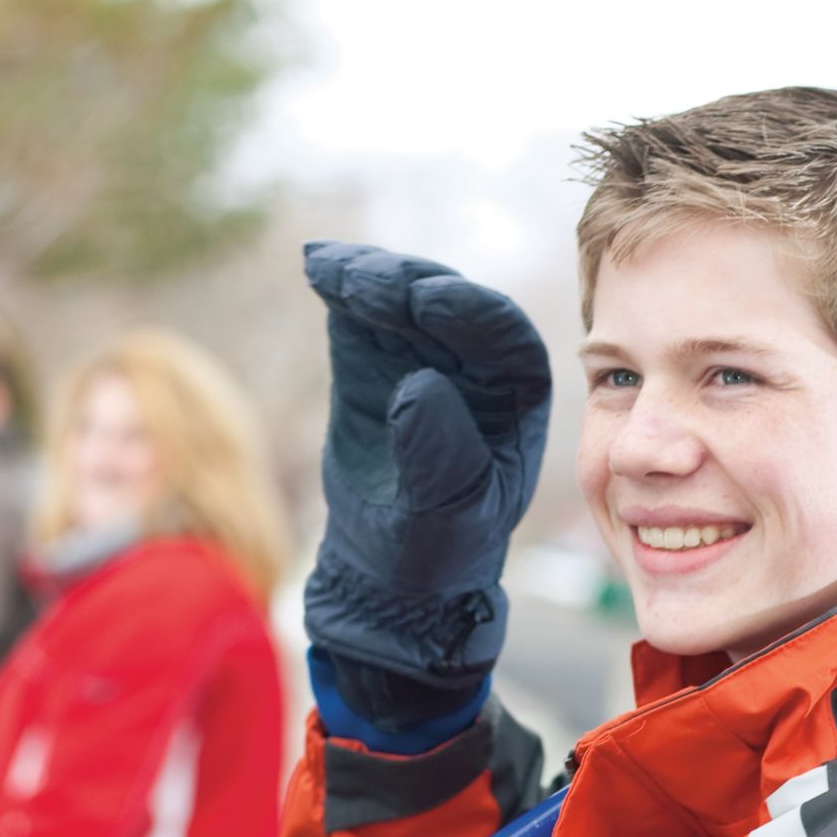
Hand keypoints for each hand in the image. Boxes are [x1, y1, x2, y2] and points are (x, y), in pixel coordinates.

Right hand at [303, 242, 550, 723]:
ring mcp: (422, 354)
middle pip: (448, 304)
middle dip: (410, 284)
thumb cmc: (440, 547)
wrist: (391, 570)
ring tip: (333, 268)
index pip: (503, 336)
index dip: (467, 312)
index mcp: (517, 395)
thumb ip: (441, 452)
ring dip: (371, 278)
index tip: (428, 300)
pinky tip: (319, 266)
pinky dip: (342, 287)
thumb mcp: (449, 511)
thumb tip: (418, 382)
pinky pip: (361, 314)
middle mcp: (476, 364)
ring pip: (402, 299)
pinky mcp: (374, 358)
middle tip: (368, 278)